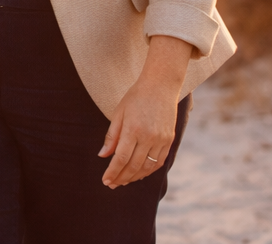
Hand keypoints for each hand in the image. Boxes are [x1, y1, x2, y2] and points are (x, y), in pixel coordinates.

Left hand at [98, 35, 190, 187]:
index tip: (105, 180)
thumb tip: (103, 156)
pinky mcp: (169, 140)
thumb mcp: (119, 112)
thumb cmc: (136, 97)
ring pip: (147, 167)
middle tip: (112, 184)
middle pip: (133, 166)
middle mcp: (148, 137)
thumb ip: (111, 136)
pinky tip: (139, 173)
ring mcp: (161, 140)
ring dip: (134, 177)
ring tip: (123, 181)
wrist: (161, 86)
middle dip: (121, 178)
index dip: (112, 172)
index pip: (121, 158)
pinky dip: (148, 171)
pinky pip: (159, 162)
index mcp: (133, 129)